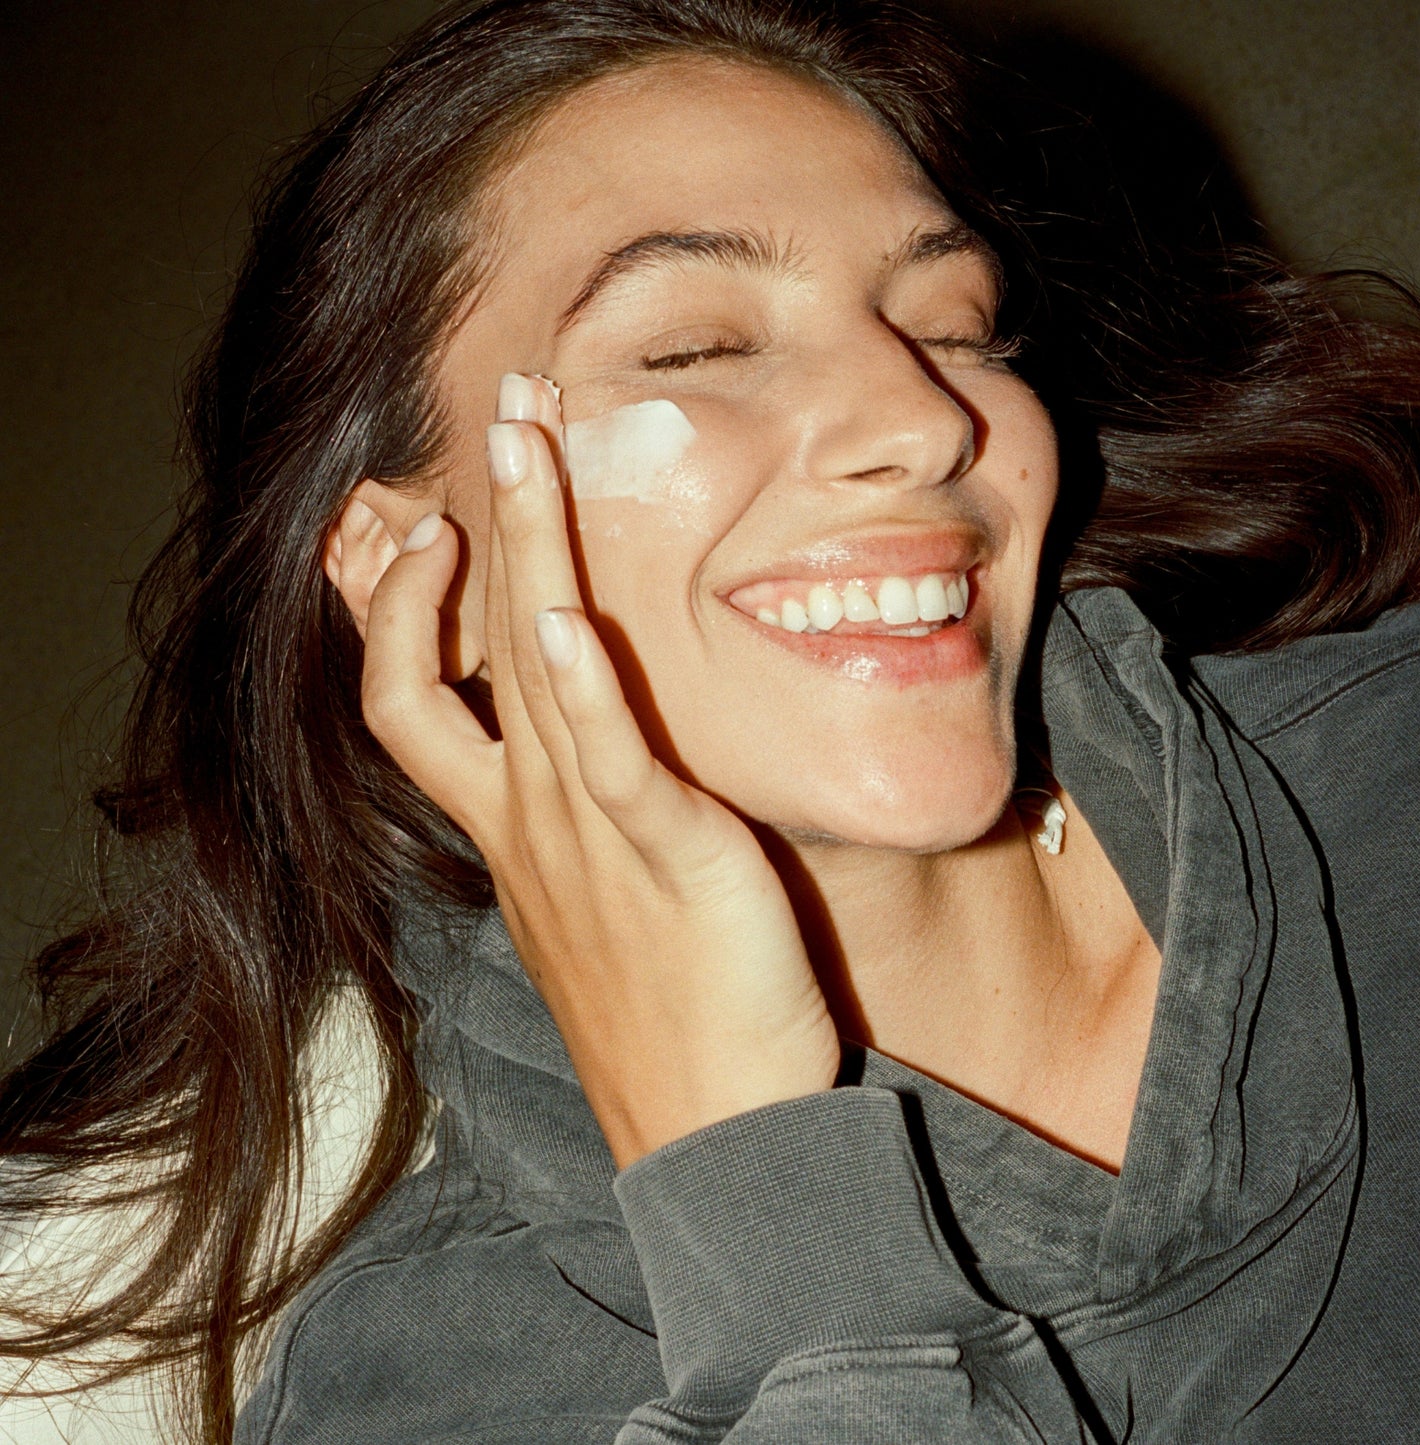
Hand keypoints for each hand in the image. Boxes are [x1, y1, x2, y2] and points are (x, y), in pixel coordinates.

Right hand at [359, 374, 840, 1168]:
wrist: (712, 1133)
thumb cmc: (665, 1018)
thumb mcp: (598, 906)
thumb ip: (584, 827)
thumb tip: (593, 771)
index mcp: (509, 828)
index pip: (413, 699)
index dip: (397, 613)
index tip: (424, 534)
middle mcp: (526, 816)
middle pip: (460, 648)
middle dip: (472, 519)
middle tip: (500, 411)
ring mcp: (583, 833)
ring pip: (526, 668)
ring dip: (524, 546)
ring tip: (528, 439)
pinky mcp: (663, 854)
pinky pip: (608, 758)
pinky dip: (580, 687)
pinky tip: (564, 616)